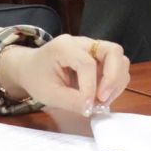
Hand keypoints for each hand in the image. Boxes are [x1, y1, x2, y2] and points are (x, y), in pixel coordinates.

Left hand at [0, 35, 130, 115]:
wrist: (31, 68)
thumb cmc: (37, 79)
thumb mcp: (49, 94)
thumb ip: (71, 101)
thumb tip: (92, 108)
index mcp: (65, 46)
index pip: (87, 63)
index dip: (91, 87)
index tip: (88, 106)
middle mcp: (82, 42)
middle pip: (113, 51)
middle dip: (113, 77)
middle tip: (103, 99)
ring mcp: (93, 48)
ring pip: (119, 58)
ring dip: (116, 81)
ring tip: (103, 100)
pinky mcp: (98, 57)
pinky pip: (116, 66)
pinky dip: (114, 82)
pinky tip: (102, 96)